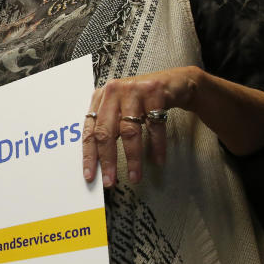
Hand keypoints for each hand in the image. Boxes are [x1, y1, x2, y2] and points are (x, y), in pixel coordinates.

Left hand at [82, 66, 200, 186]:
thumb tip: (100, 163)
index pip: (89, 131)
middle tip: (110, 181)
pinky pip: (155, 126)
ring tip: (135, 177)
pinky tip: (158, 161)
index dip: (89, 155)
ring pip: (129, 131)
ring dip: (133, 158)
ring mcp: (133, 90)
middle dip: (108, 160)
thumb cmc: (142, 101)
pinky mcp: (154, 92)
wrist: (173, 82)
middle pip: (105, 132)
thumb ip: (108, 127)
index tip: (90, 175)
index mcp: (99, 98)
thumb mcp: (120, 109)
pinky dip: (157, 146)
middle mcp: (112, 92)